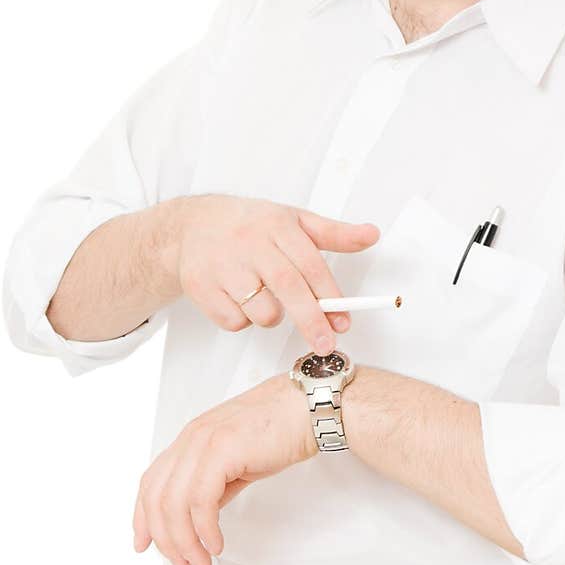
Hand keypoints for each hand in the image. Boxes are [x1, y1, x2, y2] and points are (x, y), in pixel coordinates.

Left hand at [131, 372, 314, 564]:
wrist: (309, 408)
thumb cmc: (281, 428)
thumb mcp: (236, 458)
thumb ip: (214, 484)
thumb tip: (201, 515)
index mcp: (191, 439)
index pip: (151, 482)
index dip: (142, 518)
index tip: (144, 544)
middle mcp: (191, 438)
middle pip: (156, 498)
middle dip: (166, 540)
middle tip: (183, 564)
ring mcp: (204, 442)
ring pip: (174, 503)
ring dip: (185, 541)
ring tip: (201, 561)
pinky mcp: (223, 450)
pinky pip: (201, 500)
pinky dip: (204, 529)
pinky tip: (216, 543)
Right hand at [170, 195, 379, 351]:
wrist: (192, 225)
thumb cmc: (251, 225)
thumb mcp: (294, 221)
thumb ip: (334, 233)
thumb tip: (371, 235)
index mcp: (277, 226)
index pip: (310, 265)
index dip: (330, 297)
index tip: (343, 322)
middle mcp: (250, 244)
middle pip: (288, 288)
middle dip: (311, 321)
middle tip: (325, 344)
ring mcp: (224, 266)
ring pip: (261, 311)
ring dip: (272, 317)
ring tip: (266, 298)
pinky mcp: (201, 287)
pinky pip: (233, 321)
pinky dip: (243, 320)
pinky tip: (239, 299)